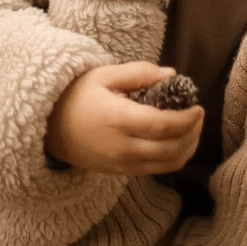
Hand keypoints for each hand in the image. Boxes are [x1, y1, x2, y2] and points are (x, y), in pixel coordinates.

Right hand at [47, 63, 207, 176]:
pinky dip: (174, 158)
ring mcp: (121, 163)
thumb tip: (172, 75)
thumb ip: (140, 73)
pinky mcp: (121, 172)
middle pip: (171, 149)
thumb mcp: (104, 75)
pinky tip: (177, 141)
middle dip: (192, 133)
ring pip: (168, 164)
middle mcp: (121, 146)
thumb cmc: (77, 96)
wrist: (49, 128)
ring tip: (192, 129)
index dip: (187, 119)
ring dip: (188, 148)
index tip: (198, 107)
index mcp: (117, 119)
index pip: (163, 126)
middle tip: (198, 116)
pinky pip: (157, 170)